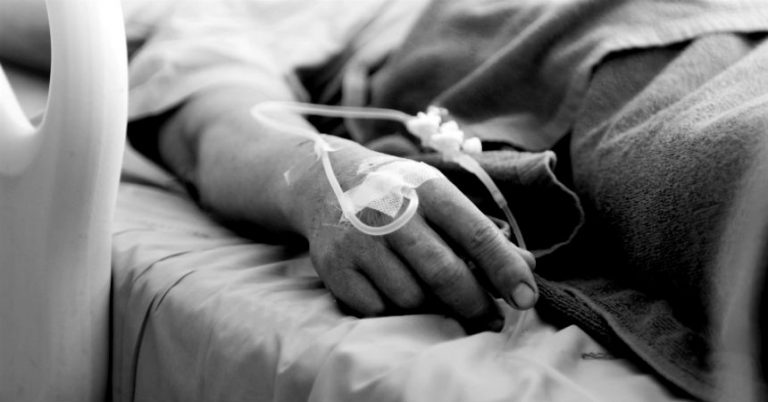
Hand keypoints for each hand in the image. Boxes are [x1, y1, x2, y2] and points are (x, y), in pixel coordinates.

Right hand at [295, 138, 536, 331]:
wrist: (324, 180)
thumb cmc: (398, 193)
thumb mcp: (438, 196)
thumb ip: (480, 231)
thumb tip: (527, 265)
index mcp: (426, 188)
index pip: (475, 234)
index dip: (505, 270)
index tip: (527, 298)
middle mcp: (390, 211)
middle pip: (444, 273)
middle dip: (475, 304)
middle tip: (492, 320)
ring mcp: (358, 239)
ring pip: (411, 298)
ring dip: (431, 307)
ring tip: (435, 298)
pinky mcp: (334, 265)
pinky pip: (376, 309)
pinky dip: (393, 310)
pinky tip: (395, 294)